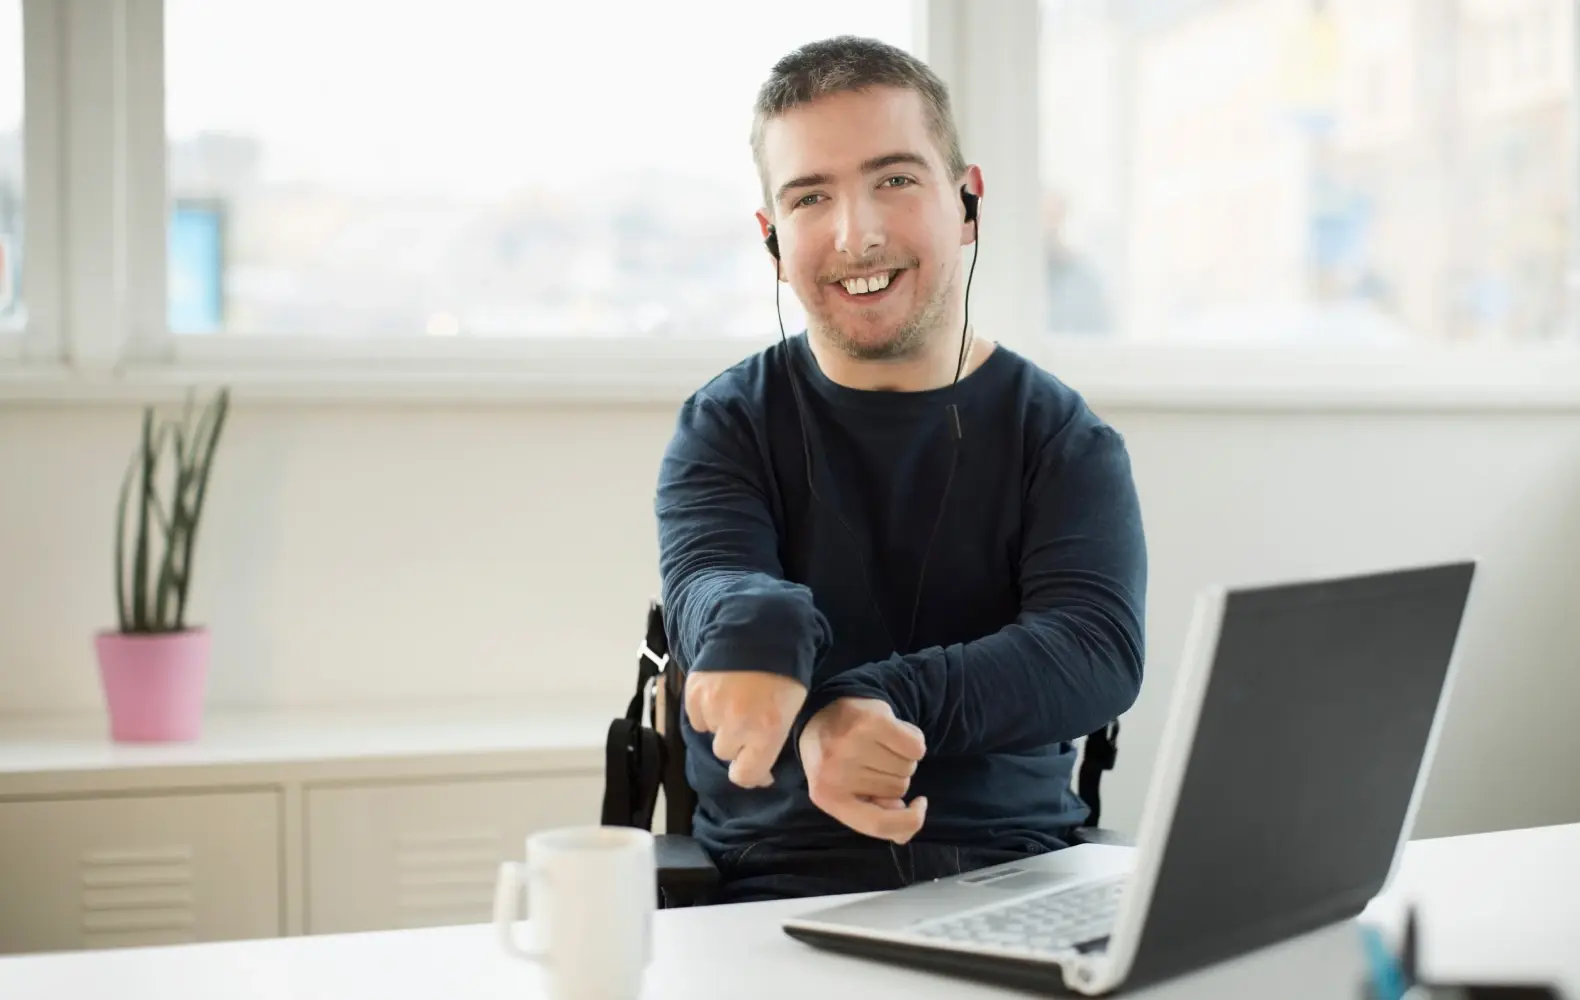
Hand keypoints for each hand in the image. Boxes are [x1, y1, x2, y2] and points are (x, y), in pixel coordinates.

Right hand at [685, 670, 806, 787]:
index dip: (751, 774)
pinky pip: (697, 716)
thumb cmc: (785, 669)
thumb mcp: (792, 708)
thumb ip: (773, 740)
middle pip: (726, 753)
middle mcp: (735, 725)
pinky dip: (707, 710)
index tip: (758, 769)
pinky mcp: (694, 694)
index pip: (745, 775)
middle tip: (749, 722)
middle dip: (737, 743)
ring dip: (721, 724)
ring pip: (711, 732)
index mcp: (766, 732)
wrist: (760, 627)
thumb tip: (763, 770)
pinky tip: (722, 691)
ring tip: (736, 700)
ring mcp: (711, 708)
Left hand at [798, 697, 927, 843]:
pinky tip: (893, 734)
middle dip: (895, 778)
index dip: (908, 822)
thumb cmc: (837, 757)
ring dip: (903, 759)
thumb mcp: (844, 792)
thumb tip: (904, 812)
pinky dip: (913, 742)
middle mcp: (837, 772)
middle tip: (873, 759)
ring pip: (907, 768)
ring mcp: (854, 745)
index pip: (878, 825)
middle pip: (899, 790)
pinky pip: (915, 746)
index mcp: (827, 797)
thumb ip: (872, 812)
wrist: (821, 710)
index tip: (917, 806)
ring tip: (879, 745)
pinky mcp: (872, 722)